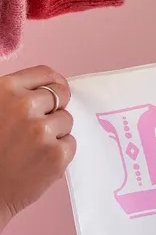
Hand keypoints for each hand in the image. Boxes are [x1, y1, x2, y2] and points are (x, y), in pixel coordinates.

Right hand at [0, 66, 74, 231]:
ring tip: (35, 146)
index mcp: (6, 89)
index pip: (46, 74)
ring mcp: (42, 131)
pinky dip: (61, 152)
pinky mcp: (56, 155)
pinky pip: (71, 144)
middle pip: (61, 96)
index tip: (57, 90)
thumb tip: (49, 88)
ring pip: (67, 121)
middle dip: (55, 110)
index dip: (55, 83)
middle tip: (41, 127)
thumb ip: (14, 96)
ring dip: (57, 132)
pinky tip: (41, 160)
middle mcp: (24, 106)